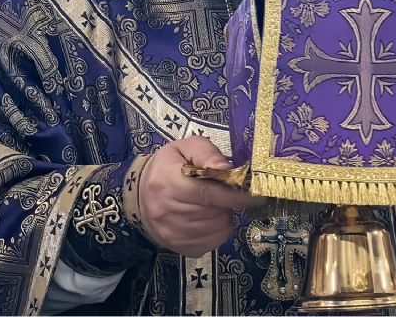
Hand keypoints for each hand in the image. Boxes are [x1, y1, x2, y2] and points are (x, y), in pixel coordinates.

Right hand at [139, 136, 261, 256]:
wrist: (140, 195)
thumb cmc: (167, 167)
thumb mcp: (185, 148)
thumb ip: (207, 154)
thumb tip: (227, 169)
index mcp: (168, 183)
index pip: (207, 194)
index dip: (234, 195)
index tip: (255, 194)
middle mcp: (166, 213)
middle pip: (214, 213)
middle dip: (229, 204)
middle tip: (227, 193)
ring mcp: (171, 234)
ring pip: (215, 230)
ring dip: (224, 217)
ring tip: (216, 205)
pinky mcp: (178, 249)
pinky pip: (211, 243)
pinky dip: (218, 231)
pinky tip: (211, 219)